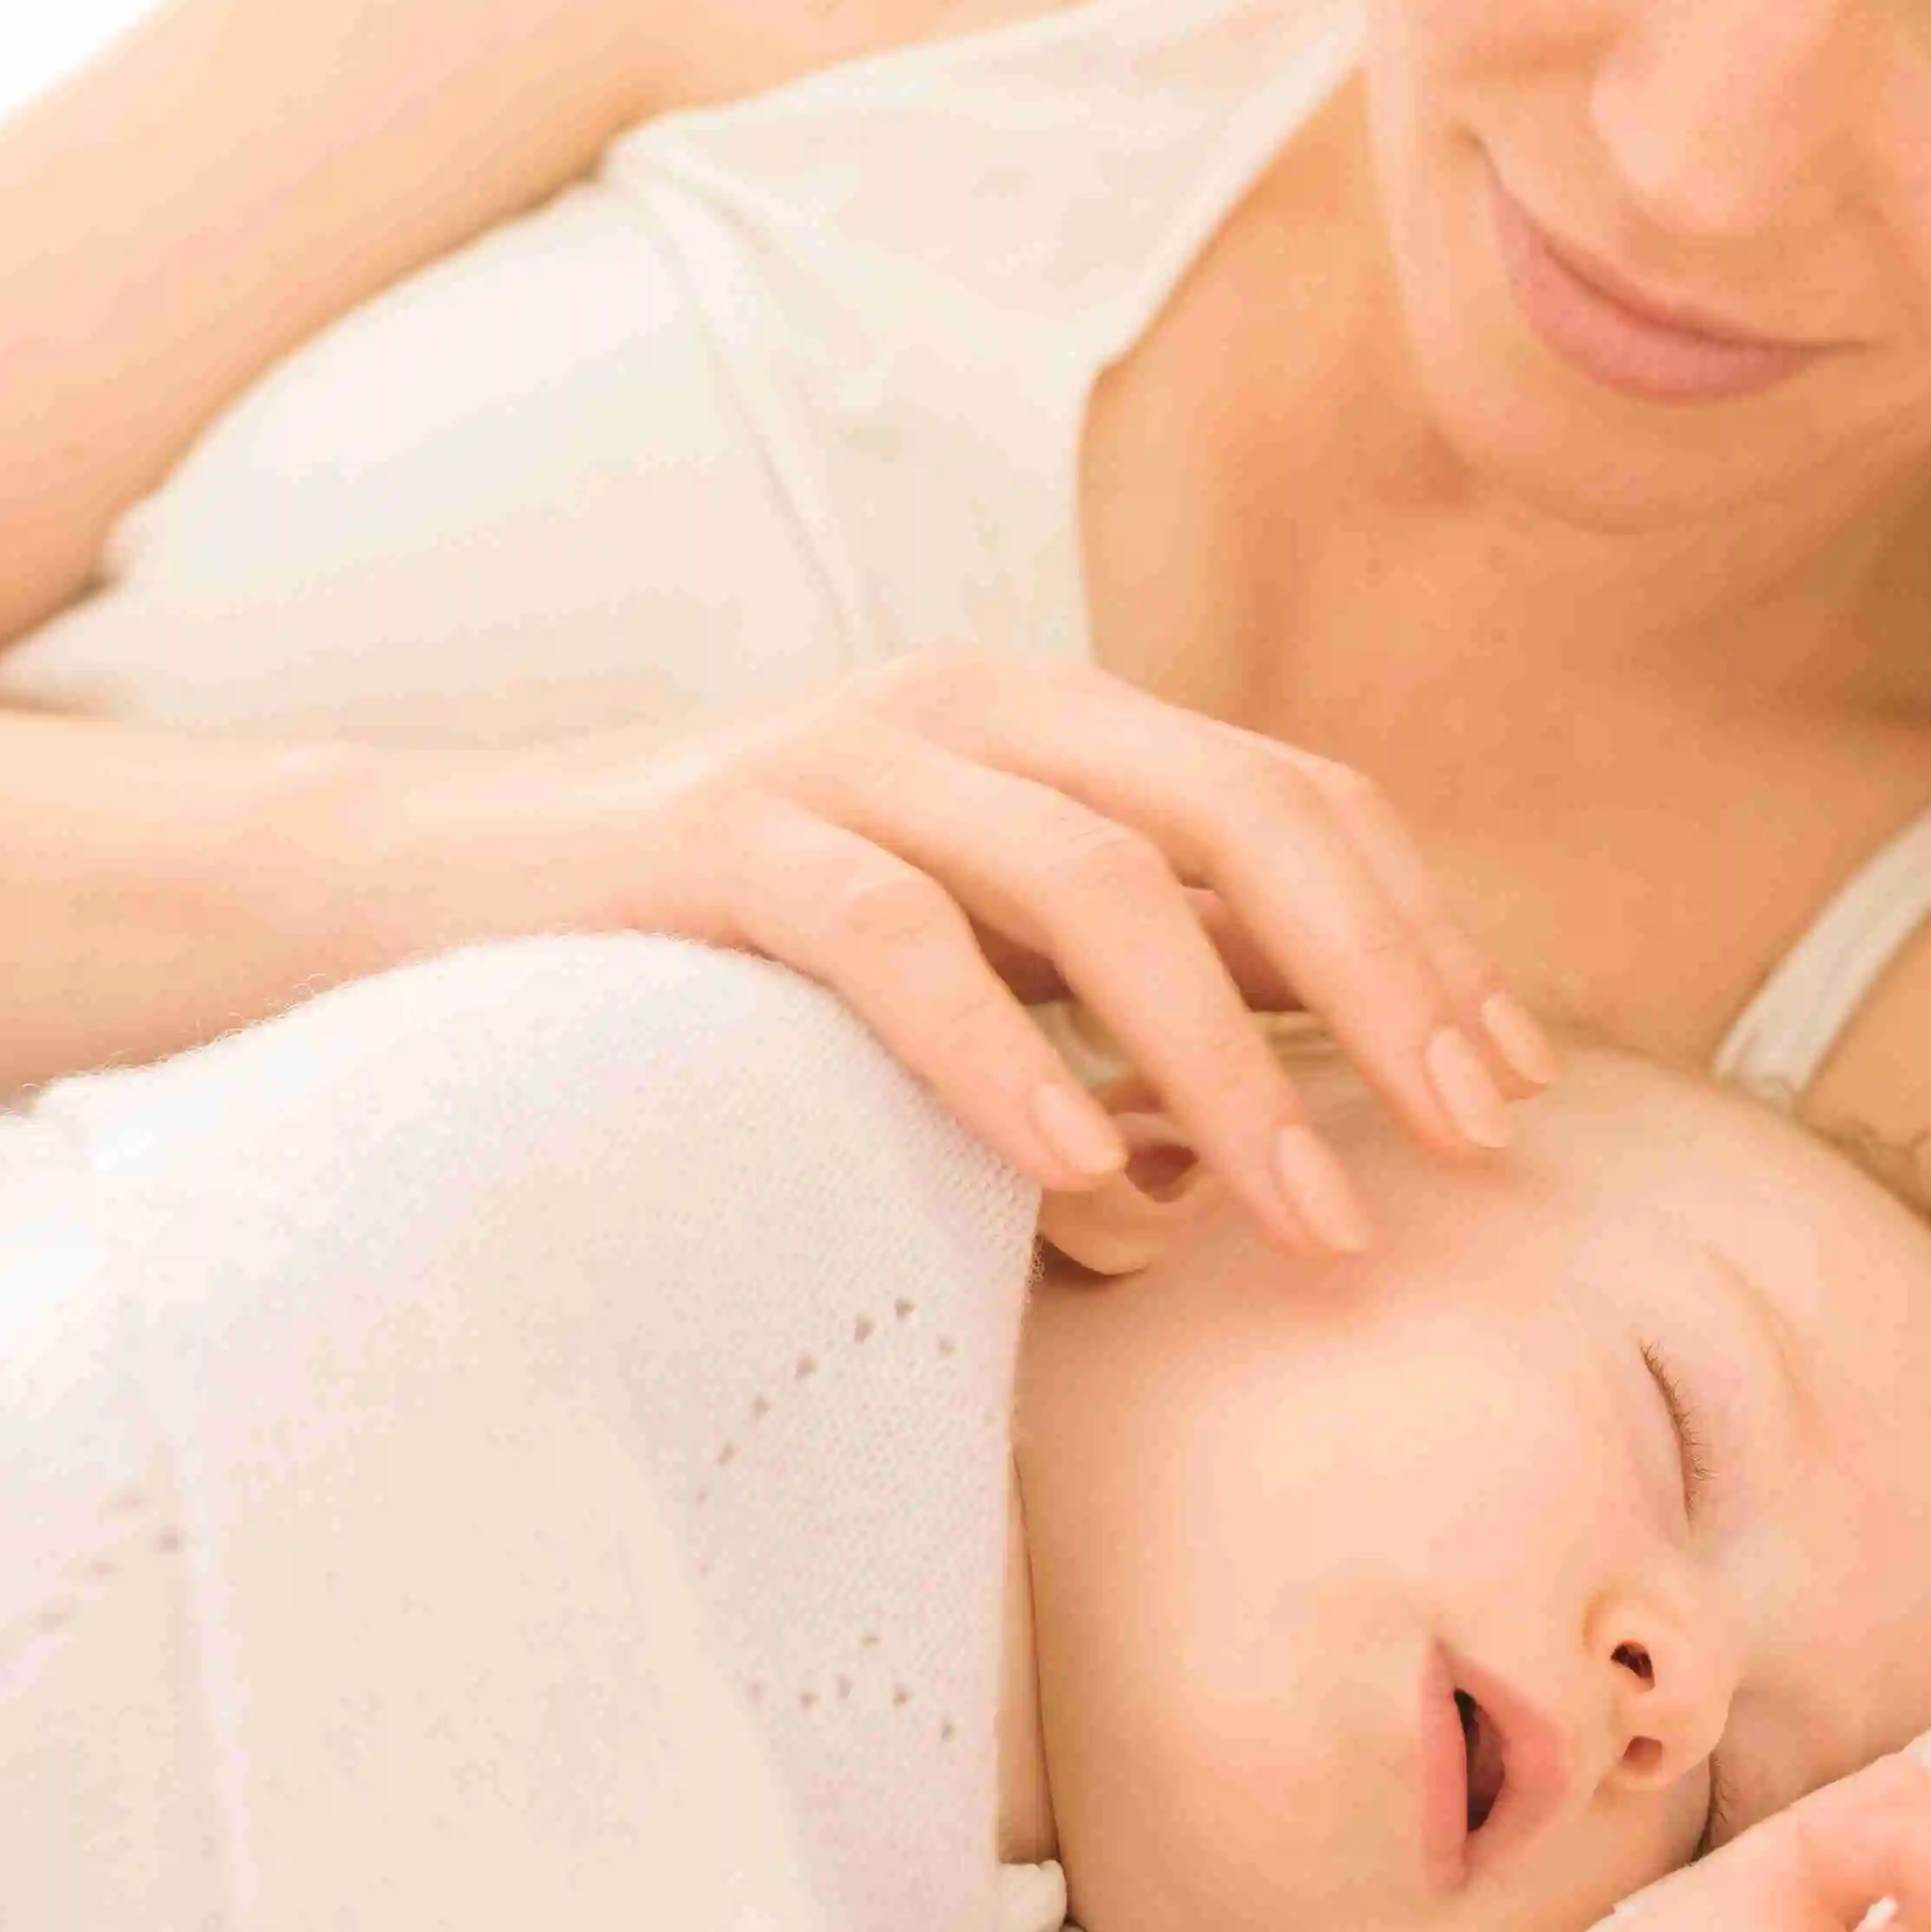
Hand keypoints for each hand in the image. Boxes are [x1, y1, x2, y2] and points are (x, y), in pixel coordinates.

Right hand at [329, 648, 1556, 1254]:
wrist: (412, 889)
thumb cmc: (715, 948)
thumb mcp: (954, 949)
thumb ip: (1115, 981)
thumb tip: (1305, 1095)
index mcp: (1044, 728)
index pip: (1293, 801)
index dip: (1426, 932)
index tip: (1518, 1087)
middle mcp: (965, 712)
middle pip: (1242, 814)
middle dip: (1389, 977)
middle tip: (1474, 1141)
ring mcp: (838, 761)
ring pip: (1098, 881)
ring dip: (1230, 1061)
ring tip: (1315, 1219)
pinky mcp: (712, 843)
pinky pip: (893, 939)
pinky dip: (1003, 1055)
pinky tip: (1083, 1171)